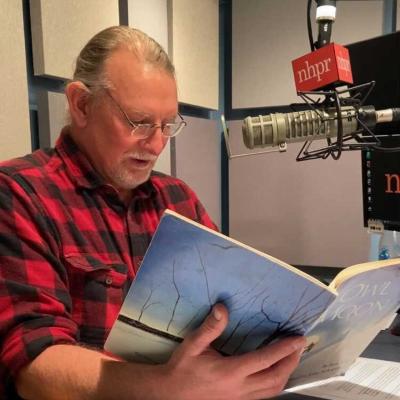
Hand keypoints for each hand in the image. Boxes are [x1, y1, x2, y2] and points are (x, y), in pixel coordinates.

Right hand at [162, 303, 305, 399]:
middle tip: (299, 346)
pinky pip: (264, 395)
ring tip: (292, 358)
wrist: (171, 394)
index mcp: (231, 372)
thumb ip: (210, 327)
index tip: (298, 339)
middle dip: (291, 362)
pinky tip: (274, 372)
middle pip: (275, 378)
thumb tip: (222, 308)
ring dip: (286, 373)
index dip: (284, 349)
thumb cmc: (183, 368)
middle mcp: (240, 388)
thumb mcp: (193, 345)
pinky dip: (275, 383)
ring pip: (272, 390)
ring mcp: (240, 398)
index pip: (264, 360)